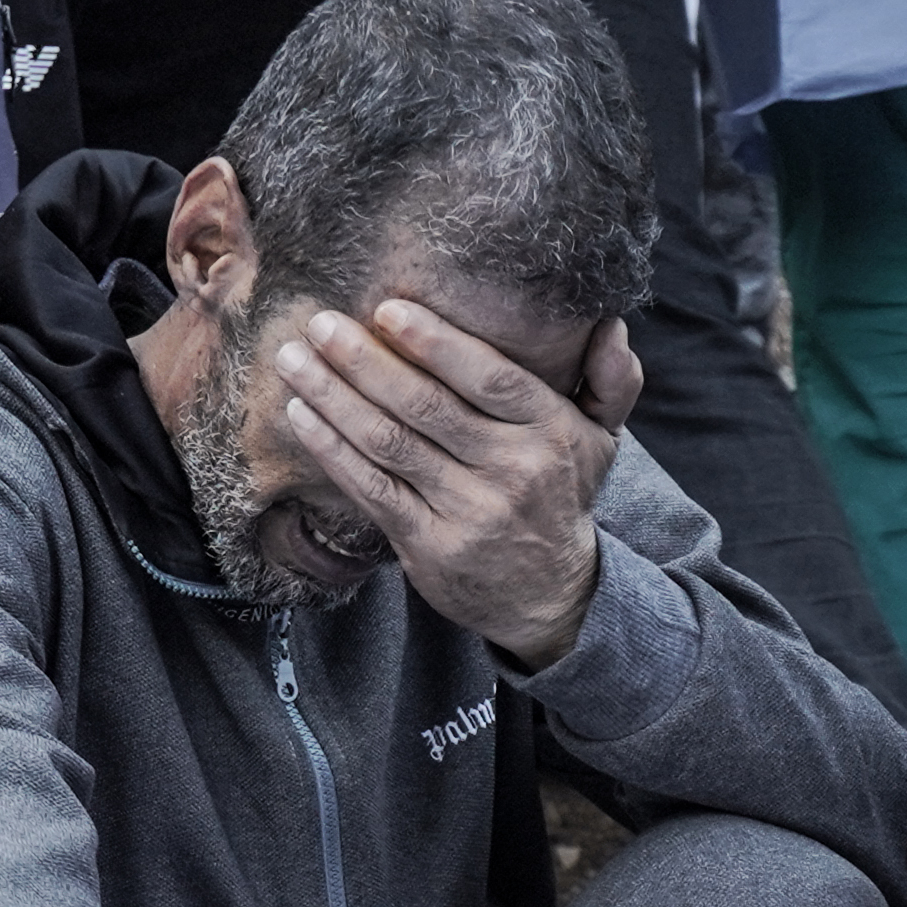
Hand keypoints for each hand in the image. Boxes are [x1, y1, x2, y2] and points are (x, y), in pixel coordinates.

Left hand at [267, 298, 637, 662]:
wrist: (549, 596)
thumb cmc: (561, 497)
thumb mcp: (601, 440)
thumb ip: (613, 381)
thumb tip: (612, 326)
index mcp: (550, 432)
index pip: (490, 379)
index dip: (436, 344)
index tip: (387, 309)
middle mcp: (511, 471)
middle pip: (426, 407)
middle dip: (364, 360)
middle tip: (318, 322)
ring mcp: (467, 512)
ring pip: (390, 444)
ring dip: (333, 398)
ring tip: (294, 359)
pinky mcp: (428, 546)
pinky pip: (372, 489)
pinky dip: (332, 449)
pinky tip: (301, 414)